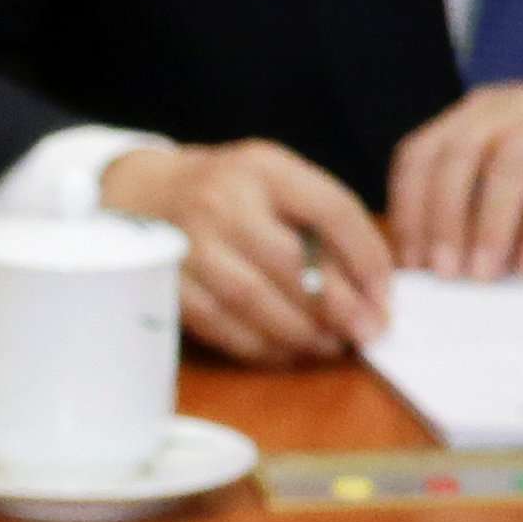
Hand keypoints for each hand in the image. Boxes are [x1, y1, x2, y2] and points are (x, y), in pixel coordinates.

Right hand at [100, 138, 394, 365]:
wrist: (138, 192)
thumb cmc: (224, 192)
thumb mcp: (272, 181)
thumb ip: (316, 220)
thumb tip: (367, 287)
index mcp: (263, 168)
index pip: (331, 210)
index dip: (367, 259)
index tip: (384, 297)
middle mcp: (222, 201)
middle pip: (291, 262)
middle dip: (336, 306)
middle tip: (364, 334)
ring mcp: (187, 243)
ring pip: (253, 299)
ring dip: (298, 331)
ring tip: (327, 347)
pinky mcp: (164, 282)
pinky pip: (217, 322)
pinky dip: (256, 344)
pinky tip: (282, 353)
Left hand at [387, 84, 522, 280]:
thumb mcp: (515, 194)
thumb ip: (471, 212)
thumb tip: (420, 268)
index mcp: (482, 114)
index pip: (421, 154)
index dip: (408, 211)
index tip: (411, 265)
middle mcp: (517, 106)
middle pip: (456, 157)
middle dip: (443, 221)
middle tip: (445, 275)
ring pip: (506, 165)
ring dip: (489, 227)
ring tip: (485, 276)